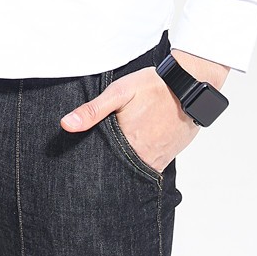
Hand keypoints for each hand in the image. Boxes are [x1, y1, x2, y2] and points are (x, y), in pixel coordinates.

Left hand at [59, 51, 227, 174]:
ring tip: (113, 156)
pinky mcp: (168, 157)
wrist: (190, 85)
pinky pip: (149, 168)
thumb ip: (93, 110)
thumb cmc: (154, 86)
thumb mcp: (119, 91)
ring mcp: (158, 159)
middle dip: (107, 166)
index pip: (102, 163)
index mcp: (127, 143)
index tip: (81, 164)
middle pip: (118, 169)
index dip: (91, 162)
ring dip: (123, 165)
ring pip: (134, 170)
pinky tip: (132, 152)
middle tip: (97, 162)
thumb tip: (66, 125)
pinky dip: (139, 163)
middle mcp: (143, 157)